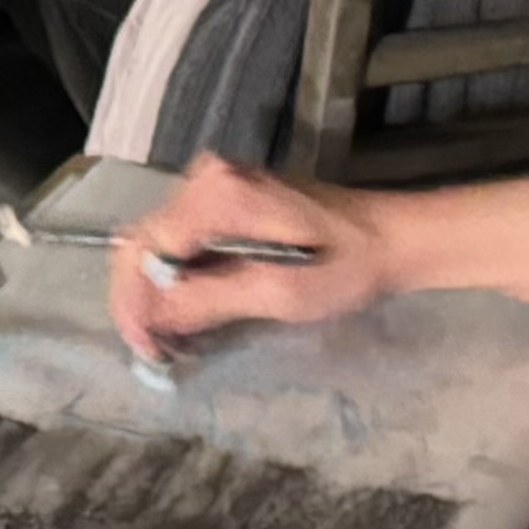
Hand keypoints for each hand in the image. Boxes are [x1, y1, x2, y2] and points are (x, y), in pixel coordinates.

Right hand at [109, 154, 388, 366]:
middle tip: (156, 352)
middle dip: (141, 300)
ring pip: (160, 241)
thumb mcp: (277, 293)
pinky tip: (189, 311)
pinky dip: (179, 276)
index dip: (136, 305)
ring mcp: (217, 181)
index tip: (148, 351)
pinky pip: (184, 236)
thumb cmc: (344, 266)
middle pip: (145, 241)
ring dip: (158, 291)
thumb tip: (152, 318)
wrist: (392, 236)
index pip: (146, 249)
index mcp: (219, 194)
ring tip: (170, 339)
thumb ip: (209, 301)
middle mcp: (208, 176)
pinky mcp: (229, 194)